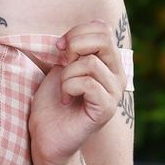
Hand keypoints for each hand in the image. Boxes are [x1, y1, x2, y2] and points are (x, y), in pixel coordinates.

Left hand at [27, 18, 124, 164]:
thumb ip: (76, 47)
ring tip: (64, 90)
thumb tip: (86, 29)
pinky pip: (87, 83)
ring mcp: (115, 92)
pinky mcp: (107, 108)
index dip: (77, 32)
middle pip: (103, 39)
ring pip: (90, 63)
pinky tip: (66, 101)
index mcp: (109, 63)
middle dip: (74, 47)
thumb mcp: (62, 66)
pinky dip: (68, 88)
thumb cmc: (52, 101)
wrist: (46, 136)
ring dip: (66, 74)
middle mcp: (118, 75)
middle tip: (62, 65)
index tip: (59, 48)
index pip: (103, 29)